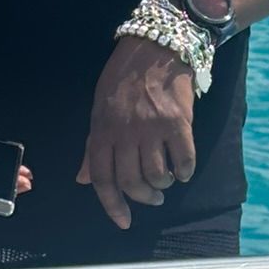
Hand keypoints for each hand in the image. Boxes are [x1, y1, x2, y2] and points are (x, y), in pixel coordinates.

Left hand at [77, 35, 196, 229]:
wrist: (154, 46)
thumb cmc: (122, 78)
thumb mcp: (99, 109)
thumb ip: (94, 146)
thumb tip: (83, 179)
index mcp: (102, 130)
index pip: (102, 178)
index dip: (112, 205)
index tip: (124, 221)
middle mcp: (125, 132)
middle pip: (131, 181)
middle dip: (143, 197)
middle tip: (153, 197)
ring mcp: (152, 128)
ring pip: (157, 174)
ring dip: (163, 184)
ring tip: (166, 180)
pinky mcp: (178, 122)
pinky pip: (183, 159)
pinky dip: (184, 170)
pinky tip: (183, 169)